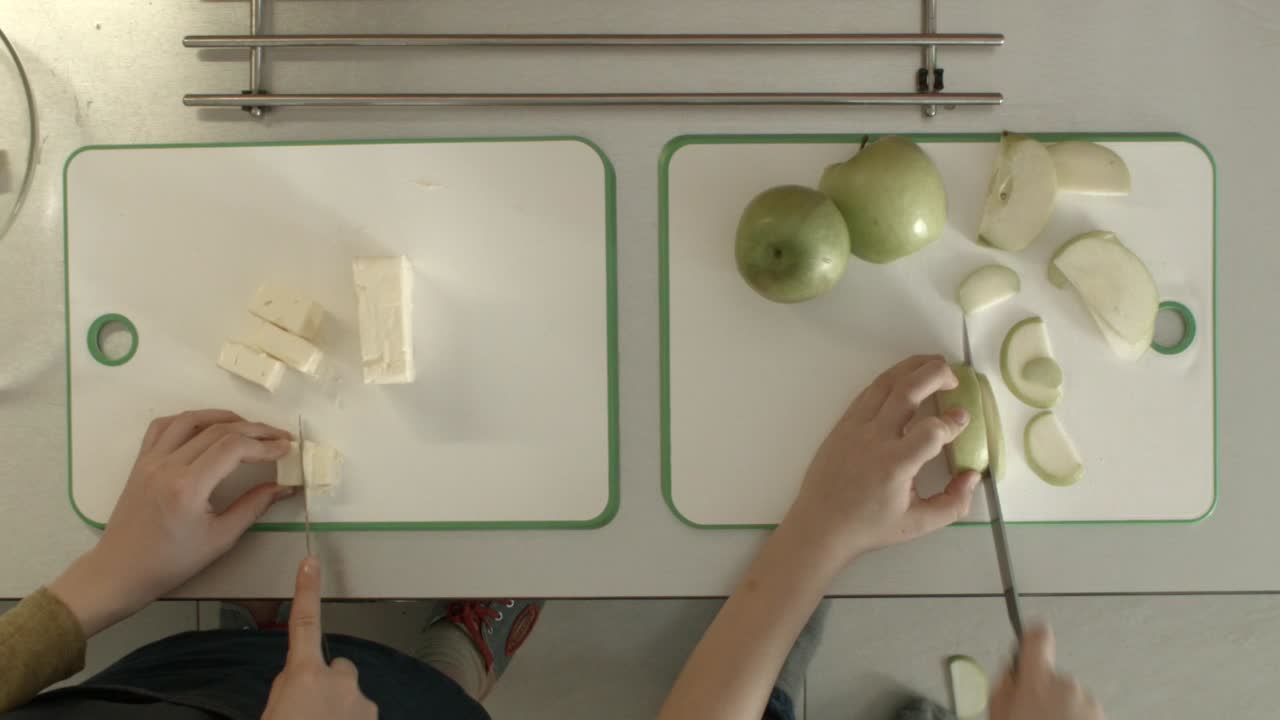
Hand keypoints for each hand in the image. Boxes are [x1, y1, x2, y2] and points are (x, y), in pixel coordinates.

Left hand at [50, 410, 294, 635]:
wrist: (120, 571)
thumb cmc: (171, 562)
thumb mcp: (220, 539)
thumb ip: (253, 506)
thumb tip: (284, 487)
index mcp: (188, 487)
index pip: (233, 448)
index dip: (265, 445)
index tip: (287, 449)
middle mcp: (167, 465)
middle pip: (218, 430)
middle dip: (255, 430)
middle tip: (280, 438)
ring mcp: (150, 460)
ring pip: (191, 420)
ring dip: (224, 417)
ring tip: (248, 426)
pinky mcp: (141, 462)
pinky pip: (164, 427)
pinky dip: (189, 419)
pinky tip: (207, 426)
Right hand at [263, 557, 377, 719]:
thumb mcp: (270, 714)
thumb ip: (287, 690)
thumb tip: (298, 682)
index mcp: (304, 675)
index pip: (304, 624)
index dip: (306, 592)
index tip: (310, 562)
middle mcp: (339, 681)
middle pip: (336, 669)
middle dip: (325, 684)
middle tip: (303, 714)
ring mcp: (361, 702)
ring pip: (351, 697)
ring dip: (339, 710)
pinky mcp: (373, 718)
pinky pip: (361, 716)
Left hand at [781, 355, 979, 566]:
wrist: (820, 526)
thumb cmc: (870, 527)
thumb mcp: (919, 525)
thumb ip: (954, 503)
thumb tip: (974, 474)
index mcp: (894, 465)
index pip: (931, 431)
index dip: (953, 422)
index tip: (964, 419)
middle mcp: (874, 439)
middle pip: (907, 391)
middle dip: (935, 375)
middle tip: (955, 376)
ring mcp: (854, 428)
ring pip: (885, 384)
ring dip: (912, 367)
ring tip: (934, 363)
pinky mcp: (843, 424)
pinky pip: (868, 393)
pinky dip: (890, 379)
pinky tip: (905, 379)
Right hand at [990, 626, 1104, 719]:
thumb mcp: (997, 713)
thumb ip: (1004, 687)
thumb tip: (1012, 675)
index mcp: (1036, 679)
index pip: (1036, 639)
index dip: (1031, 637)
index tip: (1030, 637)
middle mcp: (1065, 684)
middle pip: (1050, 675)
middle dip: (1041, 691)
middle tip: (1029, 715)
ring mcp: (1086, 701)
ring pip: (1068, 696)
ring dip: (1060, 709)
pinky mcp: (1100, 716)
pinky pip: (1083, 711)